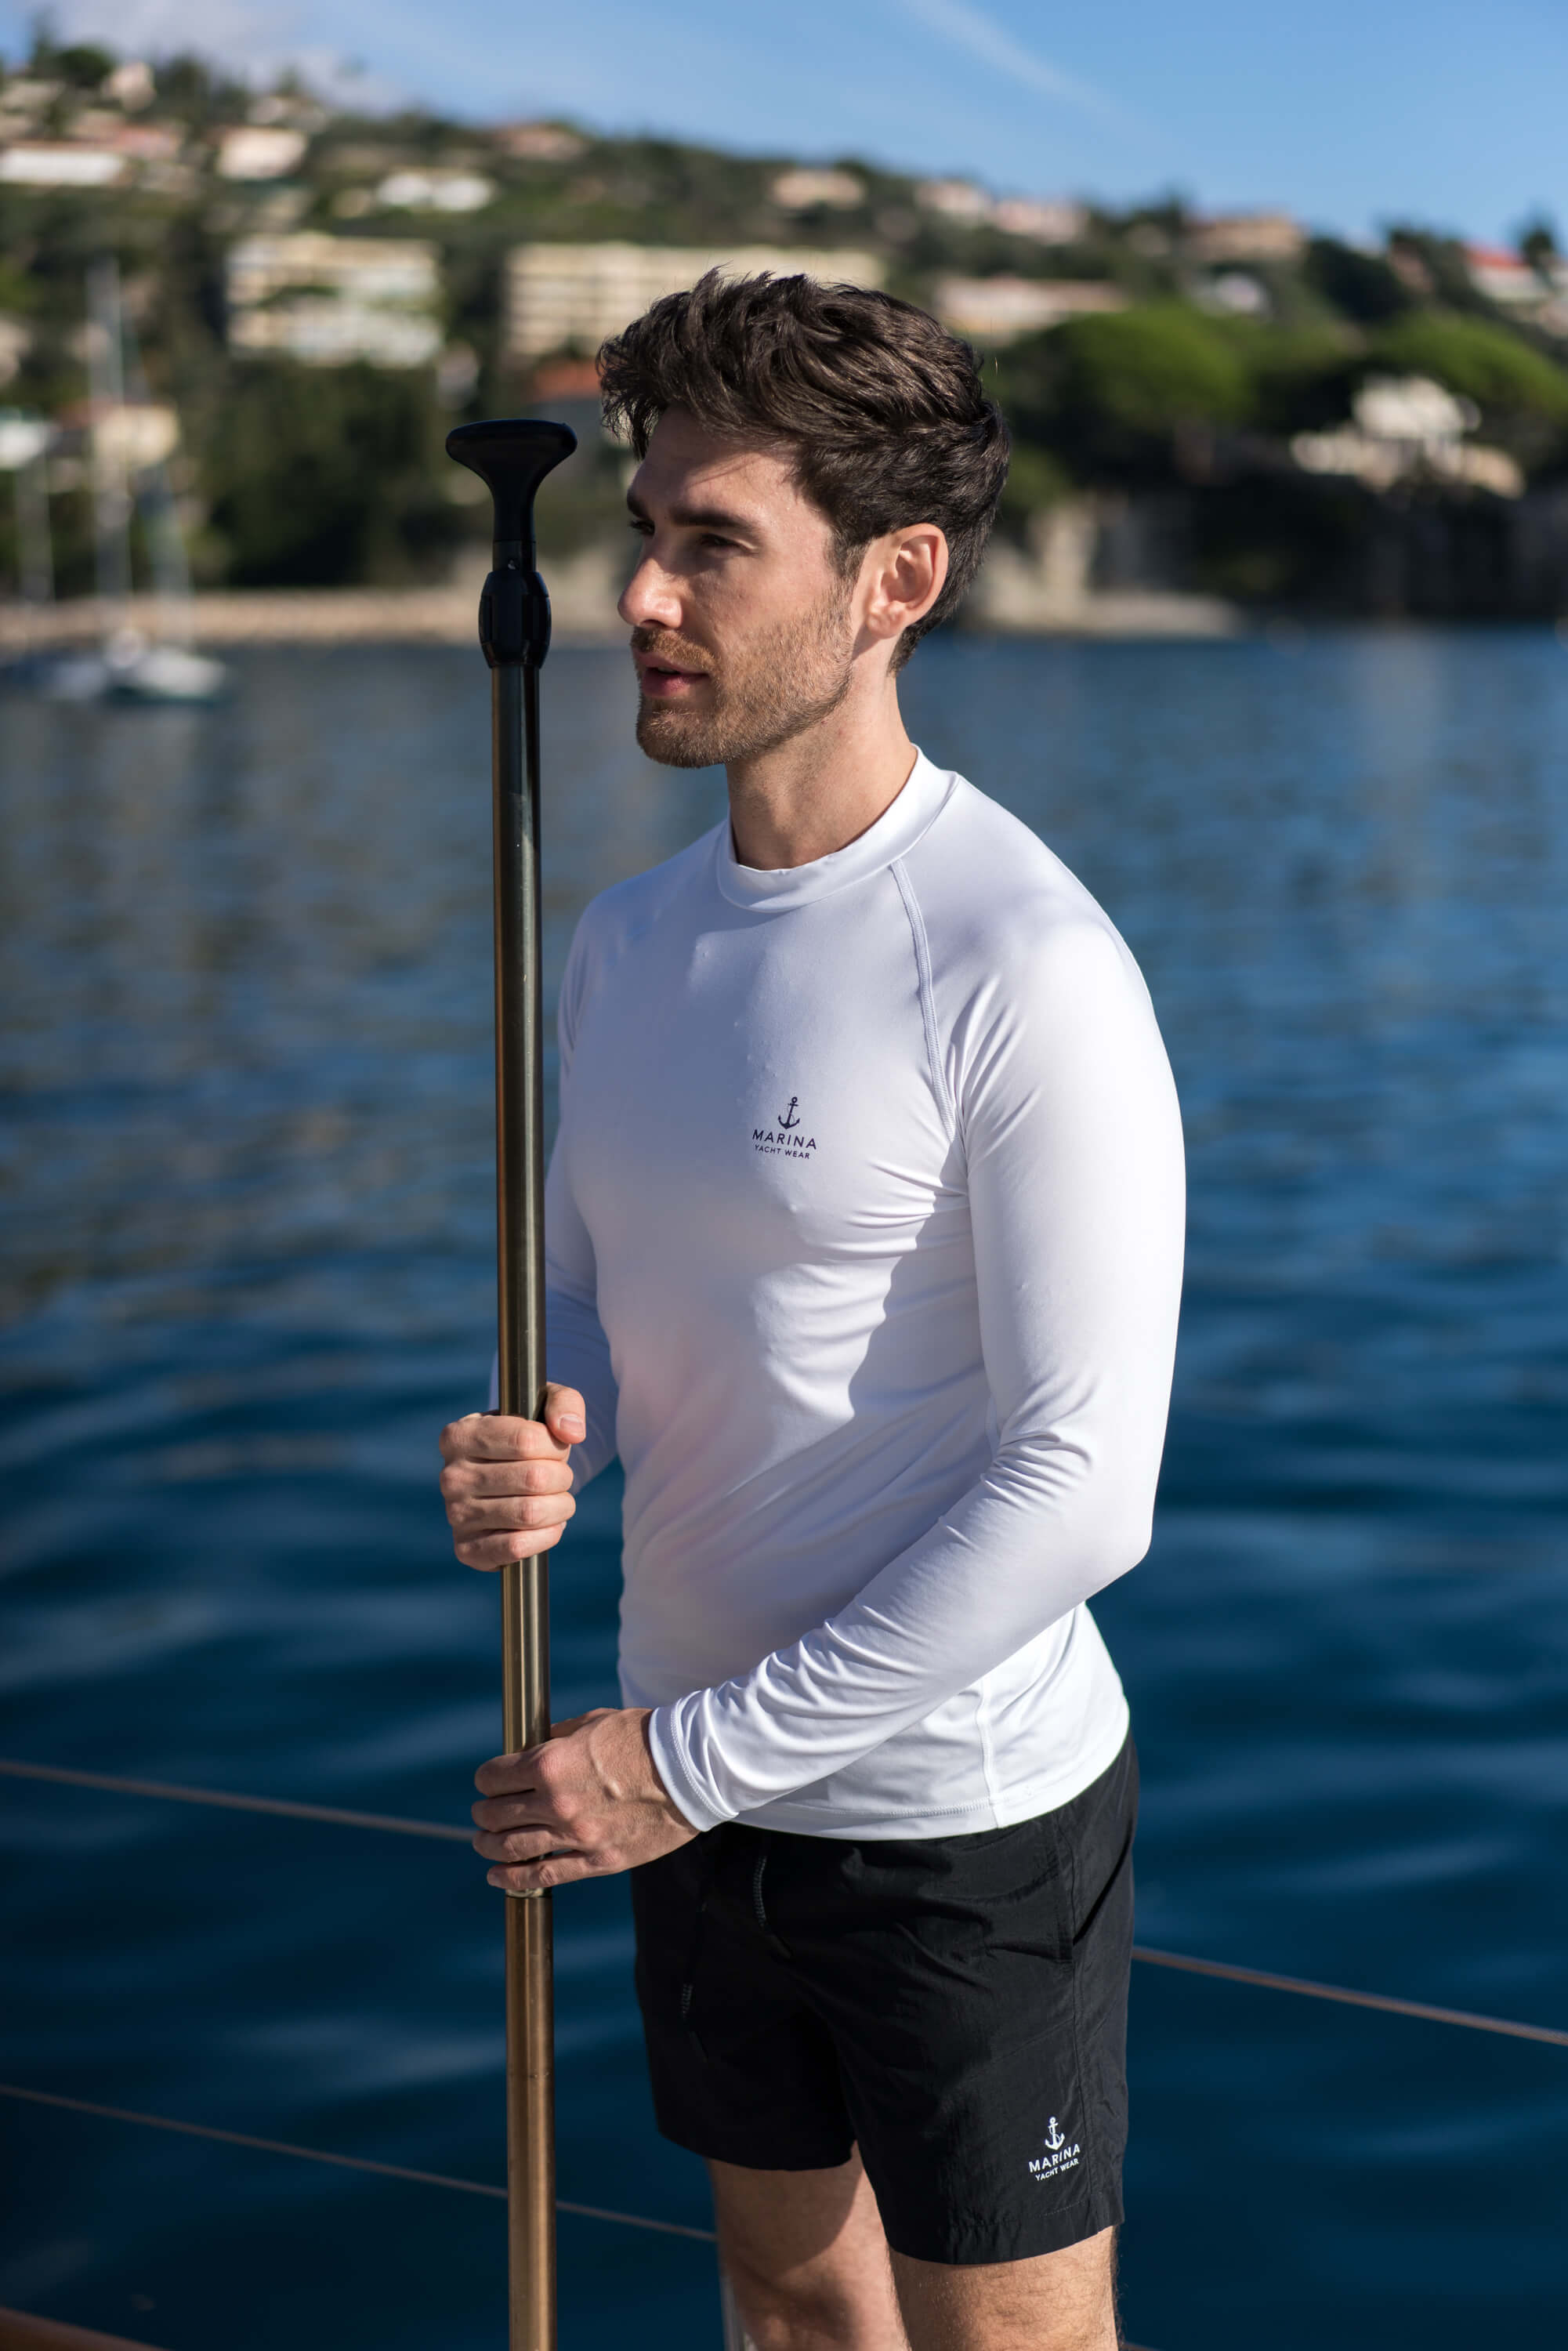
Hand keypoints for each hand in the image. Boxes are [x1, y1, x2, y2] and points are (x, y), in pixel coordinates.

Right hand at [438, 1385, 584, 1569]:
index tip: (554, 1447)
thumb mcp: (545, 1406)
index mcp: (460, 1434)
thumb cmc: (529, 1439)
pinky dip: (547, 1536)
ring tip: (558, 1500)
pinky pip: (516, 1547)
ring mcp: (455, 1514)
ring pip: (530, 1514)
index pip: (526, 1440)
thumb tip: (570, 1432)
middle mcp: (451, 1475)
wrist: (511, 1480)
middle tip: (560, 1477)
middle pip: (534, 1479)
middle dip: (562, 1478)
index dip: (555, 1446)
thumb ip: (564, 1404)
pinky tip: (550, 1526)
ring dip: (560, 1507)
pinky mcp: (466, 1549)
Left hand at [472, 1707, 697, 1891]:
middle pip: (497, 1815)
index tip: (487, 1782)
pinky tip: (498, 1877)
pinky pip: (545, 1876)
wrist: (689, 1769)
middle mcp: (556, 1802)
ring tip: (483, 1844)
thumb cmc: (642, 1738)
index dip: (486, 1779)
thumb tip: (532, 1748)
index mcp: (550, 1763)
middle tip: (483, 1813)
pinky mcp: (598, 1861)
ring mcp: (576, 1836)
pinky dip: (514, 1879)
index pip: (494, 1777)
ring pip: (513, 1848)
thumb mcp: (592, 1722)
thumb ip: (556, 1738)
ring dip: (489, 1847)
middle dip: (484, 1813)